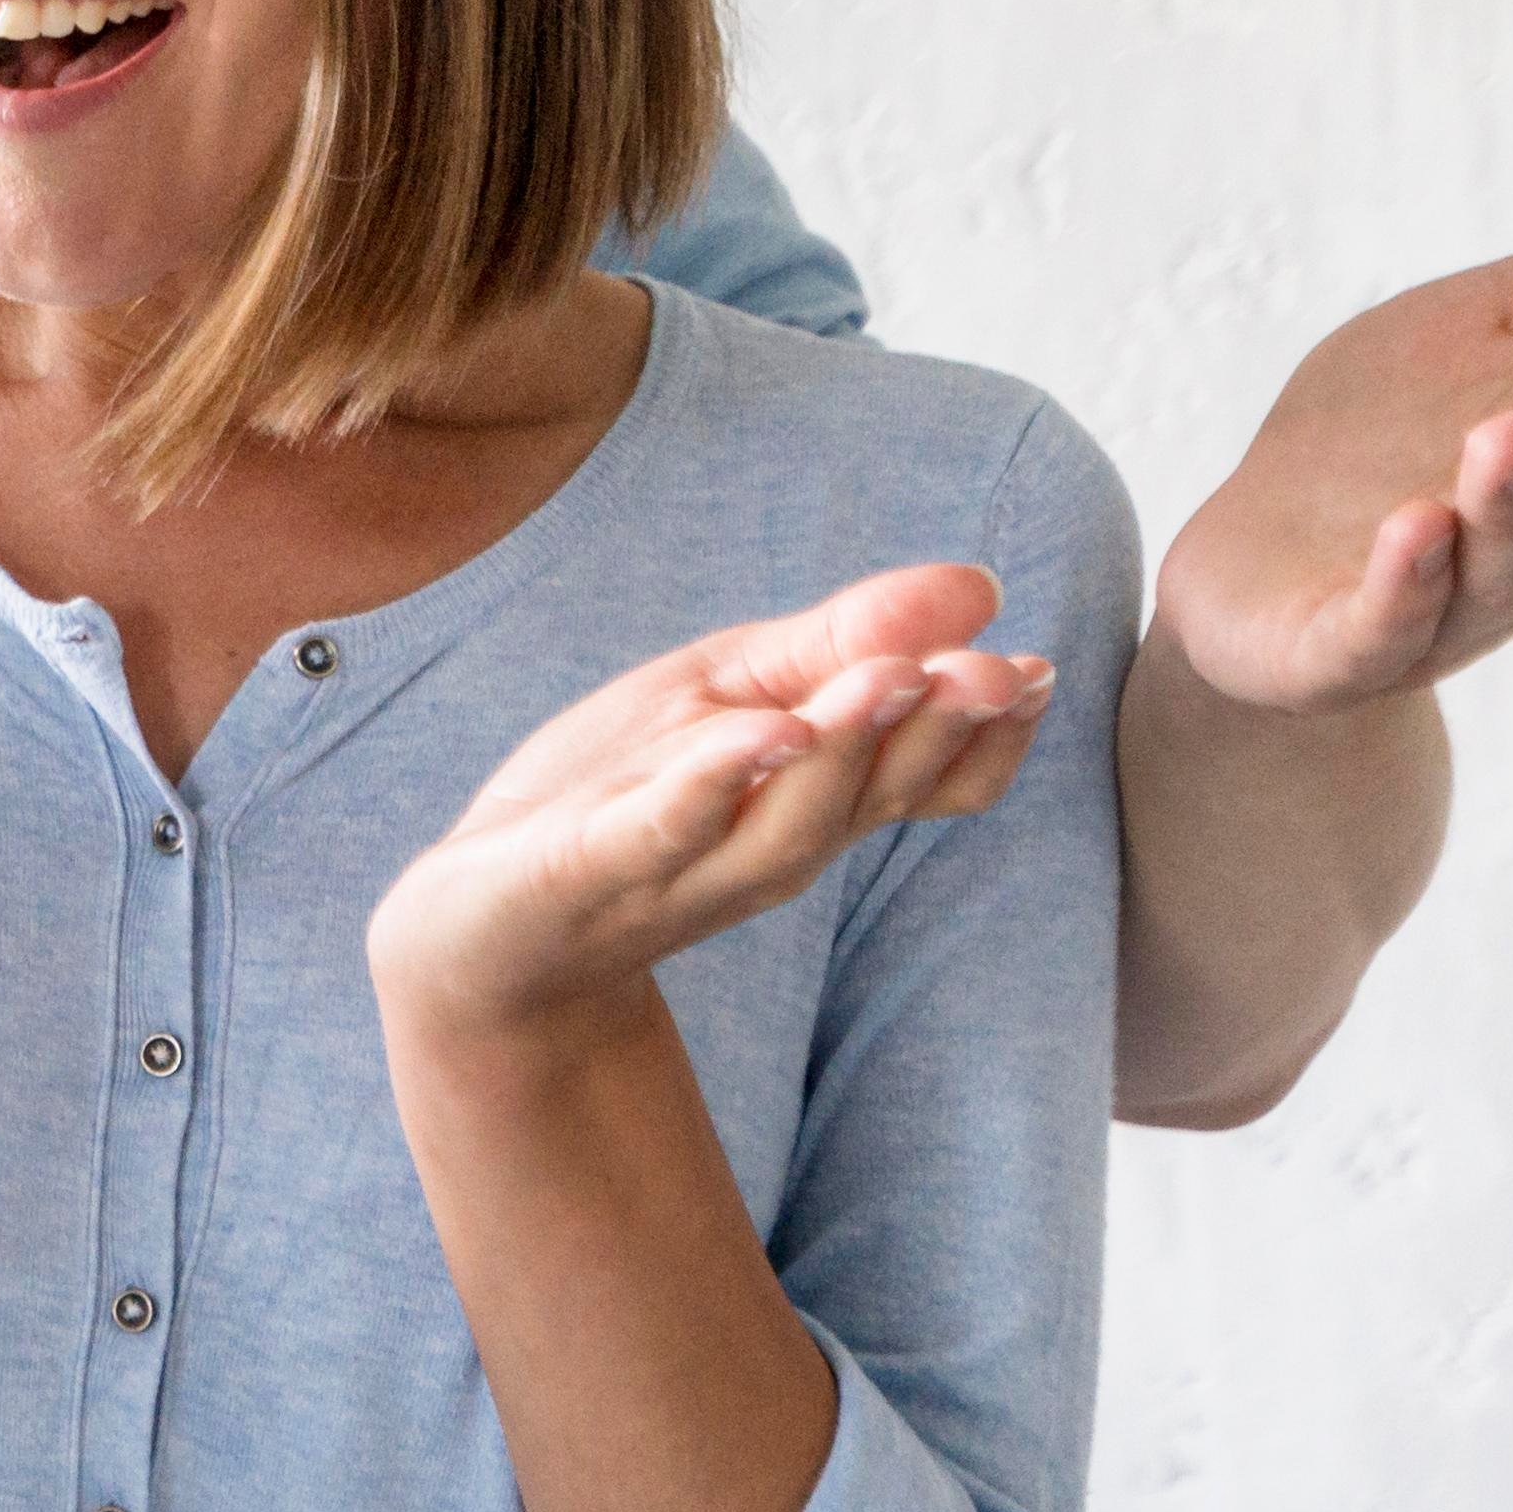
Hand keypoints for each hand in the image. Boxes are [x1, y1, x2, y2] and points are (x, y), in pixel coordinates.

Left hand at [367, 564, 1052, 1042]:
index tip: (1037, 673)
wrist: (474, 925)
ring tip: (894, 676)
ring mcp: (685, 866)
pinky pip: (666, 829)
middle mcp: (769, 845)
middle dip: (938, 729)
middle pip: (871, 791)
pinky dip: (715, 784)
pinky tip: (759, 736)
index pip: (924, 777)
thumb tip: (979, 586)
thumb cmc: (616, 793)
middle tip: (998, 671)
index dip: (983, 735)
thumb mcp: (729, 694)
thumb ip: (842, 643)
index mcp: (812, 801)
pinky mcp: (594, 867)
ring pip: (788, 817)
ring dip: (845, 746)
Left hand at [1155, 171, 1512, 719]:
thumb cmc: (1385, 435)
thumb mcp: (1472, 330)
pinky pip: (1392, 624)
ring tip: (1504, 431)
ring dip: (1509, 494)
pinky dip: (1408, 583)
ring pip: (1503, 555)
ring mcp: (1455, 605)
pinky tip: (1414, 528)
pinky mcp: (1351, 652)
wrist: (1254, 574)